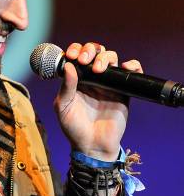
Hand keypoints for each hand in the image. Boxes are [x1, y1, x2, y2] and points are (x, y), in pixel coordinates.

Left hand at [53, 42, 142, 160]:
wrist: (92, 145)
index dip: (75, 50)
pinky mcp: (123, 91)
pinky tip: (124, 67)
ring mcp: (108, 83)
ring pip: (111, 58)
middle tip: (85, 60)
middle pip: (95, 52)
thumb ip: (65, 87)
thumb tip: (68, 66)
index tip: (72, 56)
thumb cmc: (74, 128)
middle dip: (90, 50)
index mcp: (76, 79)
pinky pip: (131, 72)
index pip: (77, 55)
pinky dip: (132, 65)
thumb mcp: (63, 107)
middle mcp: (92, 78)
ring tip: (99, 69)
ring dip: (105, 57)